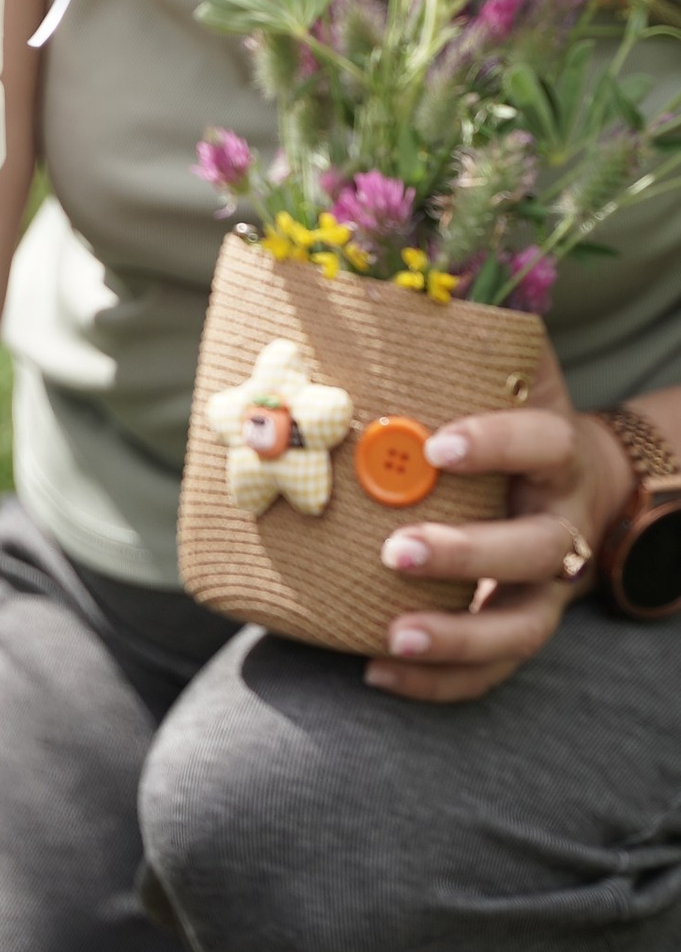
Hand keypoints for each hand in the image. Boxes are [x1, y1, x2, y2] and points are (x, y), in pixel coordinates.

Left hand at [363, 341, 627, 701]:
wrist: (576, 481)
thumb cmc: (511, 411)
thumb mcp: (506, 367)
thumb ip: (461, 333)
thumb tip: (380, 270)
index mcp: (555, 452)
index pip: (539, 443)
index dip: (495, 443)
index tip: (436, 444)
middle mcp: (560, 522)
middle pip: (533, 550)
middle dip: (468, 554)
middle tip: (396, 551)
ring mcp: (547, 586)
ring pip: (522, 626)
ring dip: (458, 639)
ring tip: (390, 638)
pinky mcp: (521, 625)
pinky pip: (492, 673)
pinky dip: (439, 681)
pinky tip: (376, 673)